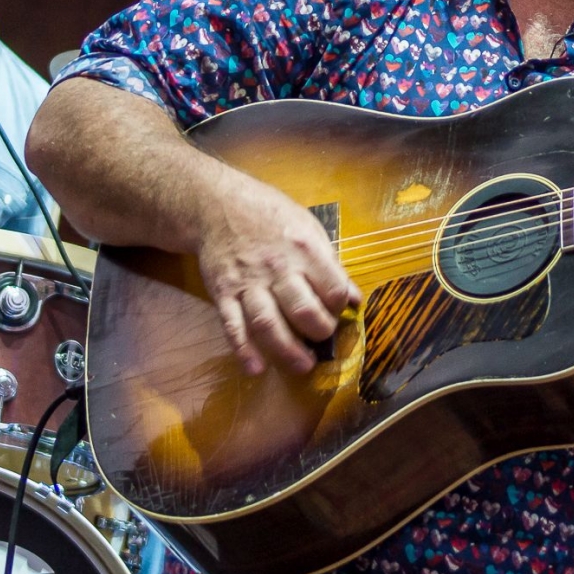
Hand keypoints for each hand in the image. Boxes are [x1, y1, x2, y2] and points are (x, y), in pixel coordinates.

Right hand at [194, 171, 361, 377]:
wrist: (218, 205)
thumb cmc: (270, 216)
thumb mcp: (308, 228)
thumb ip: (331, 265)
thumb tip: (354, 299)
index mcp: (304, 250)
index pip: (333, 289)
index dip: (340, 307)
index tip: (337, 312)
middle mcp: (277, 268)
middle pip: (303, 310)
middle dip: (319, 333)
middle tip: (321, 341)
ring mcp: (248, 283)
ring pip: (268, 324)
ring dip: (287, 351)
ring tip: (302, 366)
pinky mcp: (223, 293)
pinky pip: (233, 326)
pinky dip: (244, 351)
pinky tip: (256, 369)